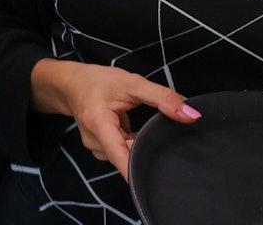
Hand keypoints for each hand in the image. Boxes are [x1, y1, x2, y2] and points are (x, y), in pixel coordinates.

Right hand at [34, 60, 199, 180]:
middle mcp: (96, 143)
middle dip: (146, 150)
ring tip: (138, 125)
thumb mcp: (131, 82)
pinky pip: (122, 152)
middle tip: (159, 134)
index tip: (157, 181)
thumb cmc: (98, 82)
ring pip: (126, 155)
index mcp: (99, 125)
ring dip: (138, 144)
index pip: (121, 158)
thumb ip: (162, 97)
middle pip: (127, 157)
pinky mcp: (101, 150)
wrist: (72, 85)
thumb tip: (191, 115)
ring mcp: (97, 149)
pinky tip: (132, 130)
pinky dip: (131, 143)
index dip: (139, 172)